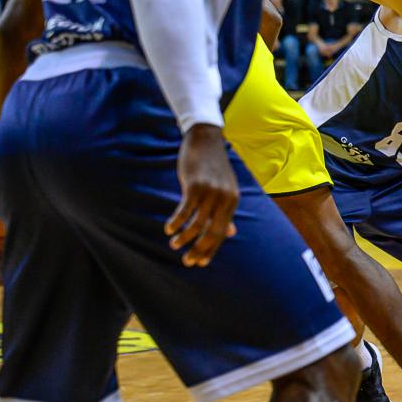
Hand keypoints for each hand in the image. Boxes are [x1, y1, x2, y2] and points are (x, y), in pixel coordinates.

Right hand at [166, 125, 239, 266]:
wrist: (205, 139)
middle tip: (187, 261)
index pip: (223, 232)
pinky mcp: (195, 185)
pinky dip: (176, 223)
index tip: (201, 263)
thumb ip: (226, 211)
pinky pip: (185, 210)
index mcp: (232, 201)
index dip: (212, 249)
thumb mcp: (224, 189)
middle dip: (199, 249)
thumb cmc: (213, 166)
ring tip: (174, 245)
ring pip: (197, 224)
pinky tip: (168, 229)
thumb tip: (231, 234)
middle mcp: (224, 198)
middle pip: (212, 232)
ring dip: (185, 238)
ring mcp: (210, 192)